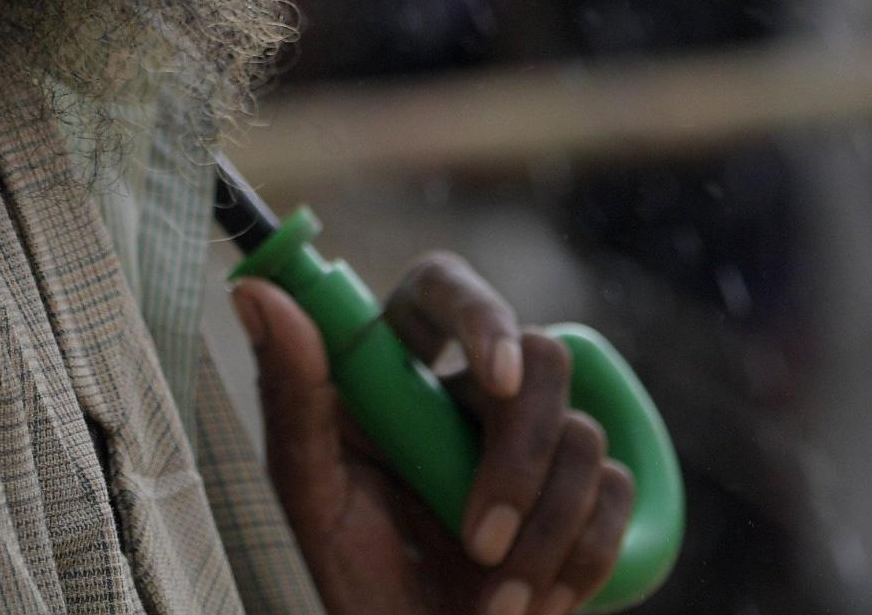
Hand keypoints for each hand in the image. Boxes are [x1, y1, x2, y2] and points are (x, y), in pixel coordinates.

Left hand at [233, 254, 636, 614]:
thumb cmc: (350, 575)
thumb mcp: (311, 495)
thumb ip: (291, 395)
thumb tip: (252, 291)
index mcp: (398, 371)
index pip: (443, 288)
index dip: (481, 312)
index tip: (495, 374)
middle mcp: (469, 395)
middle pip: (540, 359)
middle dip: (520, 457)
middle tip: (481, 542)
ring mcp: (533, 444)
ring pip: (584, 436)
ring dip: (546, 532)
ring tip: (498, 604)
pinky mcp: (582, 496)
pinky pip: (619, 492)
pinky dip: (581, 558)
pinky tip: (537, 604)